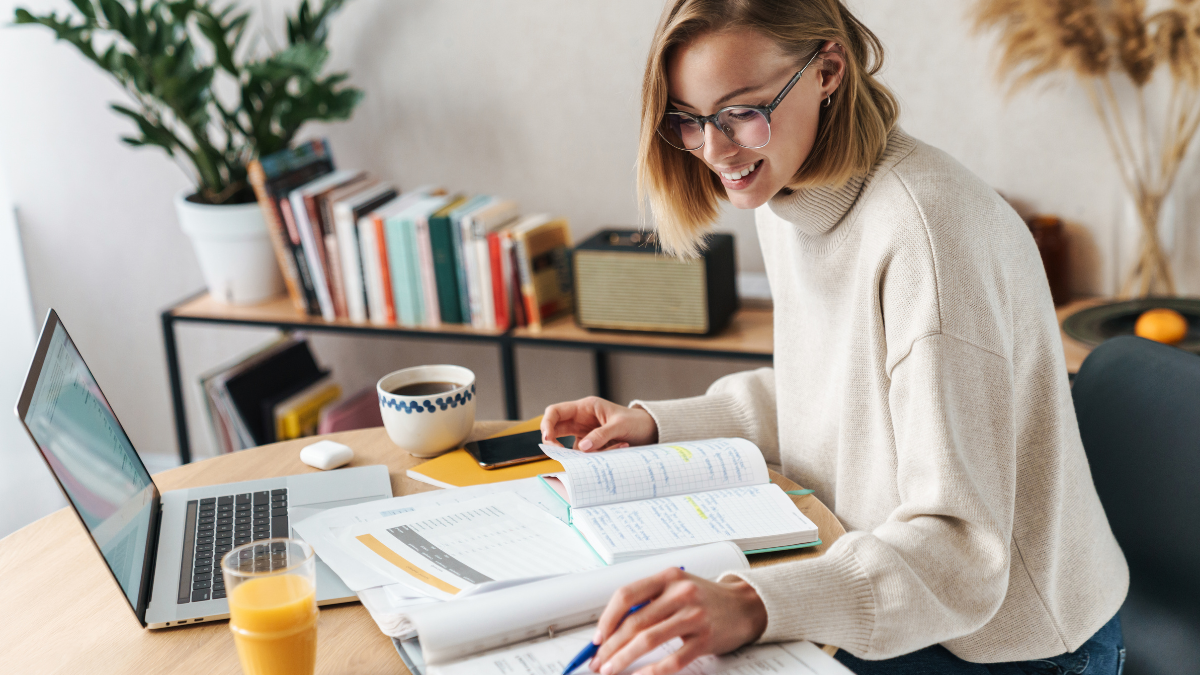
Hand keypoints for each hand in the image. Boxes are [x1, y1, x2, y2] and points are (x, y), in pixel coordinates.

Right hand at [541, 397, 657, 451]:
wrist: (649, 430)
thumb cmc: (636, 421)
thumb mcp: (620, 425)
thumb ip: (601, 435)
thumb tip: (582, 448)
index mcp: (585, 407)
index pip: (555, 412)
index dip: (546, 424)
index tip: (548, 439)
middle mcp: (581, 419)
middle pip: (556, 428)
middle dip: (554, 442)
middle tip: (559, 454)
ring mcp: (585, 433)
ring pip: (570, 445)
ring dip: (580, 453)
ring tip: (606, 449)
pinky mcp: (592, 445)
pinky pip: (584, 454)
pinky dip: (593, 458)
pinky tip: (614, 450)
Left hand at [589, 568, 767, 674]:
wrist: (745, 605)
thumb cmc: (707, 598)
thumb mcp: (677, 586)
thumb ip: (649, 599)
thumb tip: (612, 626)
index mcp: (668, 578)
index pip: (626, 595)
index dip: (607, 618)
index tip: (597, 637)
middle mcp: (680, 594)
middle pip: (634, 622)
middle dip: (610, 645)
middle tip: (598, 660)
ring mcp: (694, 617)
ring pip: (648, 640)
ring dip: (623, 659)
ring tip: (610, 670)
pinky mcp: (704, 640)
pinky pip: (671, 660)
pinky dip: (650, 672)